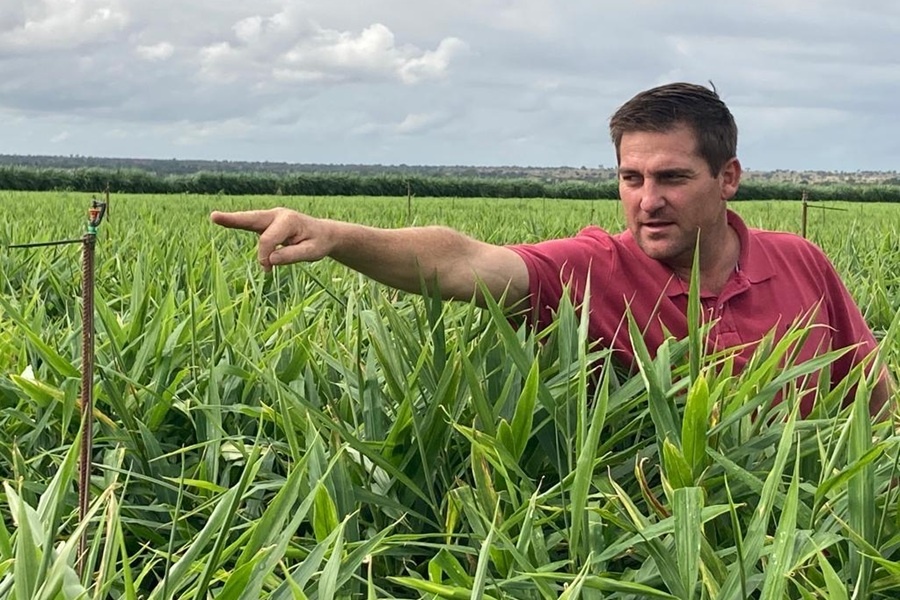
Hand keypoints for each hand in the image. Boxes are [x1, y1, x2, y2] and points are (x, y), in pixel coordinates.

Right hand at [210, 208, 334, 271]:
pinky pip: (250, 223)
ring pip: (249, 219)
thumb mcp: (312, 252)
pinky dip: (238, 222)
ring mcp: (271, 217)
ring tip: (214, 216)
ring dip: (232, 219)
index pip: (268, 240)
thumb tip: (270, 260)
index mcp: (289, 221)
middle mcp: (277, 215)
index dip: (265, 256)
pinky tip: (223, 220)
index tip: (268, 270)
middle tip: (214, 216)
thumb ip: (292, 255)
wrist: (324, 234)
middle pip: (252, 218)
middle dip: (235, 219)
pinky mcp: (266, 223)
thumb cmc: (318, 243)